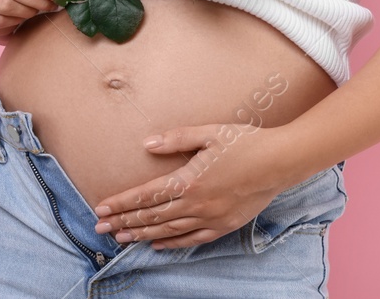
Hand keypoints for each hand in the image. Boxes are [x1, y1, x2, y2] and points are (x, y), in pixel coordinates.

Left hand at [89, 123, 296, 249]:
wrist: (280, 162)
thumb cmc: (245, 142)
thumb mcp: (209, 133)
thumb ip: (176, 139)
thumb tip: (147, 144)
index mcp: (189, 181)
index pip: (146, 196)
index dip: (121, 203)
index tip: (100, 209)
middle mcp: (196, 204)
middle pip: (152, 217)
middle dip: (123, 223)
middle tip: (99, 229)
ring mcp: (210, 218)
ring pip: (168, 231)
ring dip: (142, 235)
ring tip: (121, 239)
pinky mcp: (223, 226)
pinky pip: (192, 240)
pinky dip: (172, 244)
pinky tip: (158, 246)